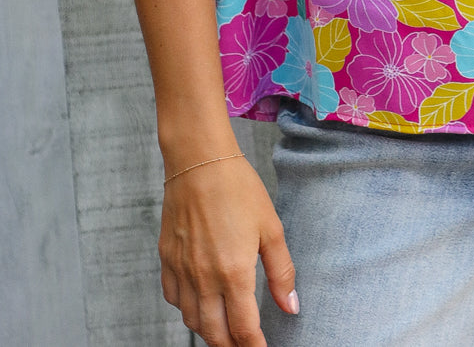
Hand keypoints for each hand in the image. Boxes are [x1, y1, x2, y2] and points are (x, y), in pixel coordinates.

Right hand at [159, 157, 297, 346]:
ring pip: (192, 321)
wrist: (199, 161)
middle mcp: (204, 279)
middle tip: (245, 343)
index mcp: (234, 272)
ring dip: (210, 332)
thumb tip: (291, 307)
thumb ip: (281, 271)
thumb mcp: (270, 227)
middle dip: (231, 345)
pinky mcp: (166, 259)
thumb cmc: (238, 188)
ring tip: (225, 330)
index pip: (243, 330)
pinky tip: (200, 303)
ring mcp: (182, 270)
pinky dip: (187, 310)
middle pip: (215, 334)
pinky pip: (174, 299)